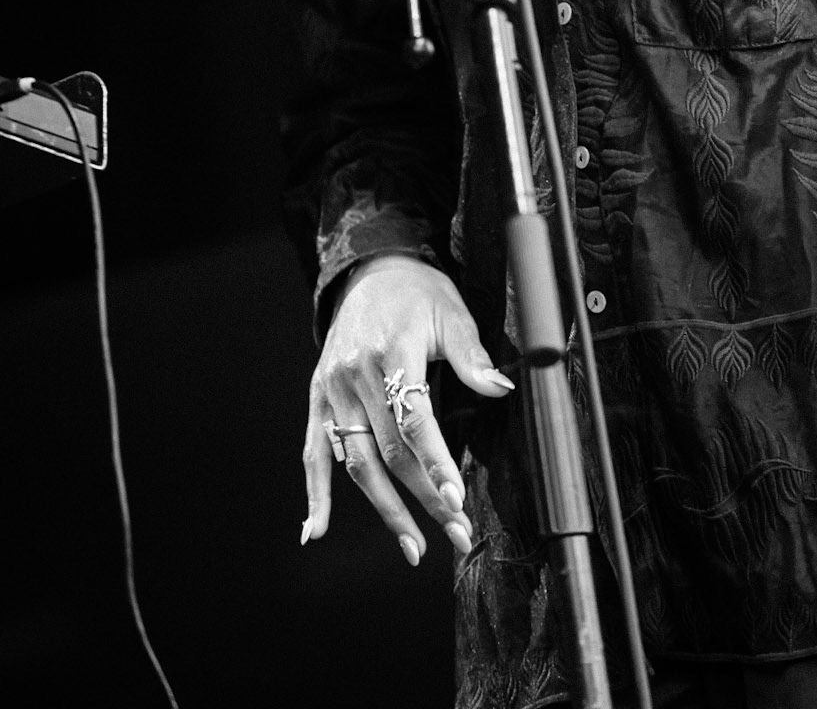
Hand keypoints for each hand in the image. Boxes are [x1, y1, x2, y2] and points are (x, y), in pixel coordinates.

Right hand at [300, 252, 514, 564]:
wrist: (372, 268)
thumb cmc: (418, 292)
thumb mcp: (452, 312)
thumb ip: (473, 355)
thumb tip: (502, 388)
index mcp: (392, 349)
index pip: (414, 418)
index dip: (435, 462)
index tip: (456, 499)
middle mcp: (356, 372)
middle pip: (390, 449)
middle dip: (425, 497)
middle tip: (456, 534)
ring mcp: (333, 388)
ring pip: (358, 460)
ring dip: (386, 509)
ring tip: (414, 547)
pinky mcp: (318, 397)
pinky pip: (314, 450)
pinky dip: (315, 493)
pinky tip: (316, 531)